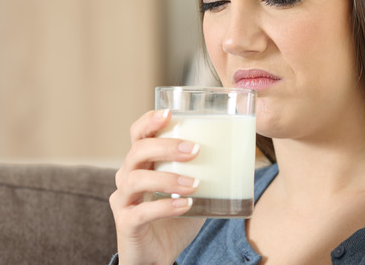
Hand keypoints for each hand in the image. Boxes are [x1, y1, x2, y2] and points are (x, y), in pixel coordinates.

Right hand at [109, 110, 205, 264]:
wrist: (158, 255)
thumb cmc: (174, 219)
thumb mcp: (191, 191)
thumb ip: (205, 173)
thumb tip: (241, 155)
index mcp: (141, 163)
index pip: (138, 134)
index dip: (149, 120)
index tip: (170, 113)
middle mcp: (127, 177)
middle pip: (137, 150)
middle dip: (166, 146)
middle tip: (195, 149)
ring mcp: (123, 200)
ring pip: (136, 179)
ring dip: (168, 178)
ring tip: (194, 183)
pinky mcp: (126, 223)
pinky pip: (142, 212)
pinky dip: (165, 207)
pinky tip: (186, 205)